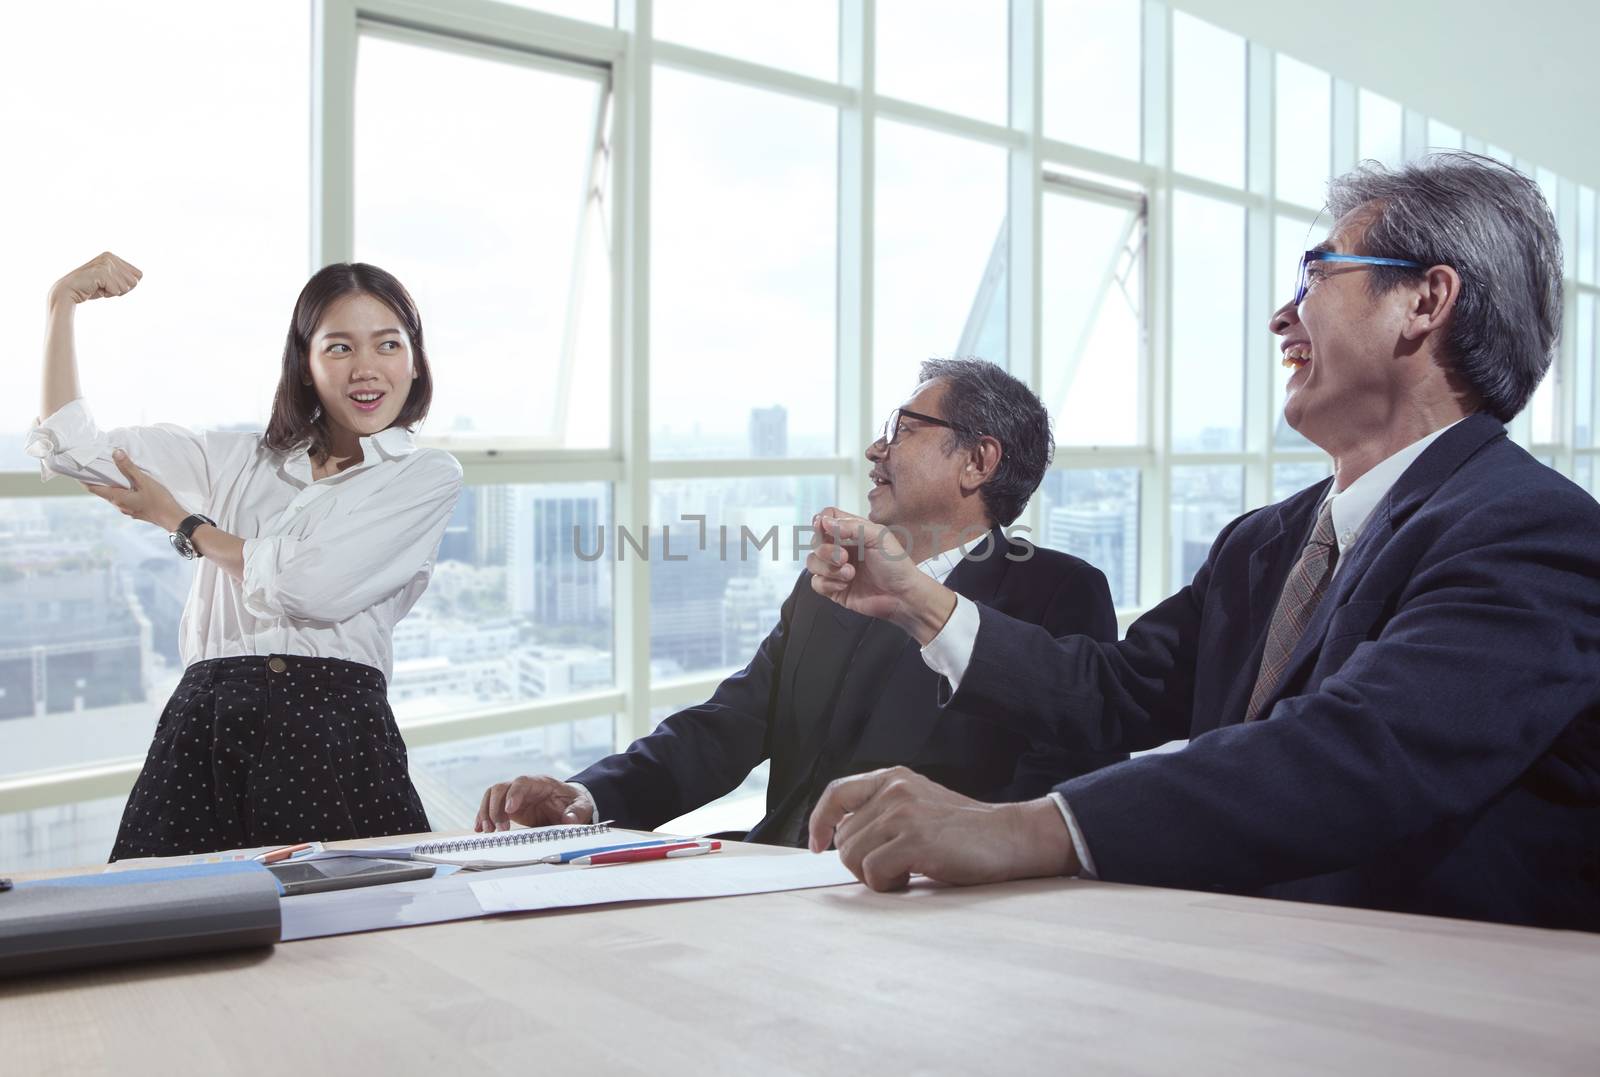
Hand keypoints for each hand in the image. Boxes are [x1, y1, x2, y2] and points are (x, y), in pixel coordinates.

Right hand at [50, 252, 141, 305]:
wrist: (68, 292)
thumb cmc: (90, 288)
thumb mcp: (110, 281)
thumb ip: (123, 277)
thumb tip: (139, 277)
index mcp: (113, 256)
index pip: (138, 275)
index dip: (127, 286)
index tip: (110, 284)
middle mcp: (110, 257)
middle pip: (134, 282)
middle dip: (121, 290)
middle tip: (103, 287)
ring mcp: (106, 263)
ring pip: (126, 287)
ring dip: (113, 292)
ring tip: (98, 287)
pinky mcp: (102, 272)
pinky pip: (117, 291)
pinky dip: (107, 294)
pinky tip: (95, 289)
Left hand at [82, 450, 184, 531]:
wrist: (172, 519)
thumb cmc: (159, 500)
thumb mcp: (144, 481)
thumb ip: (129, 468)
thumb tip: (115, 453)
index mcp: (117, 498)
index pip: (94, 489)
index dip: (84, 480)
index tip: (78, 472)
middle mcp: (119, 505)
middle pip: (103, 492)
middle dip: (98, 482)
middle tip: (95, 469)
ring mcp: (127, 510)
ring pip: (114, 496)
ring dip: (111, 487)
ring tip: (112, 475)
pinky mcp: (135, 511)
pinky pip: (123, 500)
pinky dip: (121, 491)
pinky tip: (129, 487)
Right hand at [476, 775, 594, 831]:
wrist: (569, 805)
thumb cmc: (574, 803)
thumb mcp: (581, 806)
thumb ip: (576, 812)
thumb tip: (568, 819)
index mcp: (541, 783)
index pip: (522, 782)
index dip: (513, 794)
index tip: (510, 810)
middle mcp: (524, 787)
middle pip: (501, 788)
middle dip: (495, 807)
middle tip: (498, 828)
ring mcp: (514, 796)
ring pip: (492, 796)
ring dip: (486, 812)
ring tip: (488, 831)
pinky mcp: (509, 808)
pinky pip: (491, 807)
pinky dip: (483, 816)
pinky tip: (479, 829)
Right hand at [806, 508, 954, 642]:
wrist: (902, 595)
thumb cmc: (896, 564)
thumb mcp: (878, 536)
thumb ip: (850, 526)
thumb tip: (824, 521)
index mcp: (852, 532)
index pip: (826, 519)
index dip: (821, 522)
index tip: (824, 528)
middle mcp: (841, 548)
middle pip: (815, 541)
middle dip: (826, 550)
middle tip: (845, 557)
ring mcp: (836, 569)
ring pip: (812, 562)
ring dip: (829, 568)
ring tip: (850, 574)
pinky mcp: (834, 589)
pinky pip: (816, 583)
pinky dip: (829, 584)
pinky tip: (845, 585)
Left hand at [806, 766, 1078, 891]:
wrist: (1009, 837)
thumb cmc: (965, 831)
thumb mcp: (919, 805)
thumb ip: (884, 812)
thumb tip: (843, 838)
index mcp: (893, 778)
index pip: (837, 794)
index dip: (820, 821)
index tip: (818, 845)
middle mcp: (894, 789)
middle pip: (844, 838)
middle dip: (860, 862)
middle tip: (894, 868)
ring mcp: (903, 813)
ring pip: (853, 857)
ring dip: (876, 876)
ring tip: (908, 871)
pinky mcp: (914, 840)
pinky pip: (874, 873)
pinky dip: (888, 884)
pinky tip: (913, 878)